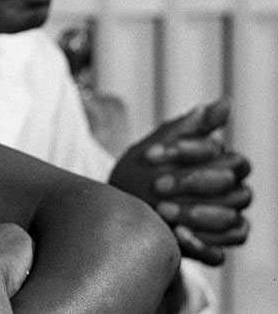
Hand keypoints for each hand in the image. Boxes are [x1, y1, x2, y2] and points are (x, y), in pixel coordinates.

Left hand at [109, 99, 250, 264]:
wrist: (122, 204)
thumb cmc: (143, 170)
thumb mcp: (160, 143)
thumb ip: (190, 126)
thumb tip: (225, 103)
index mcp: (224, 163)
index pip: (224, 155)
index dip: (187, 153)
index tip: (150, 154)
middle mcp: (232, 192)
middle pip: (230, 187)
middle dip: (191, 183)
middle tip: (156, 184)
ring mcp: (225, 221)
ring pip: (231, 219)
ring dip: (196, 214)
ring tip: (162, 210)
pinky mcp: (213, 247)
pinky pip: (221, 252)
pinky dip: (201, 244)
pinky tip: (177, 233)